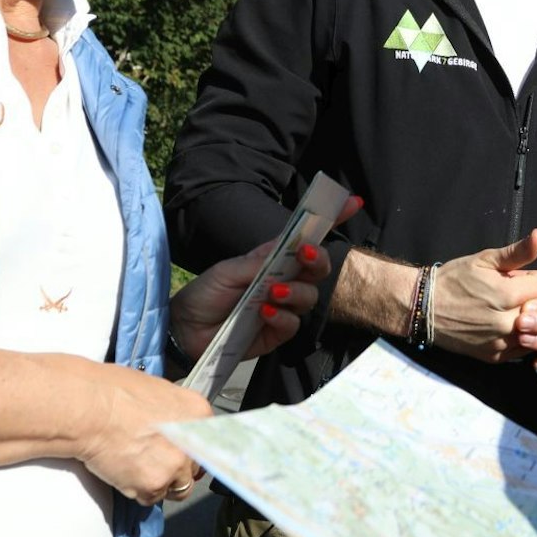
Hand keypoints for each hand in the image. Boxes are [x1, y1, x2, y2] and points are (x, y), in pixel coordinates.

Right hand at [74, 361, 212, 505]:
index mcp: (197, 412)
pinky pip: (151, 499)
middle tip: (155, 460)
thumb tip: (173, 425)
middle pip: (196, 467)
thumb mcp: (157, 391)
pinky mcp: (153, 485)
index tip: (188, 456)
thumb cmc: (112, 392)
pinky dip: (138, 491)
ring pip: (179, 488)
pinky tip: (124, 472)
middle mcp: (193, 441)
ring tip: (139, 467)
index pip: (211, 442)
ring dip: (162, 483)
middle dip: (178, 468)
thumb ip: (174, 412)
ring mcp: (174, 465)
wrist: (88, 408)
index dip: (195, 451)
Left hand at [169, 198, 355, 360]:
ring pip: (309, 296)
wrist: (182, 330)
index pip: (306, 238)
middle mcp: (282, 282)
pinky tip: (263, 313)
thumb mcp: (228, 270)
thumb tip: (291, 244)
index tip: (353, 202)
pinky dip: (281, 317)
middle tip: (305, 254)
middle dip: (318, 259)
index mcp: (272, 260)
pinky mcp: (276, 333)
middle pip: (318, 268)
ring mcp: (281, 308)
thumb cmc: (204, 294)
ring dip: (295, 292)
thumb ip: (260, 259)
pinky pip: (293, 324)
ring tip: (271, 293)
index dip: (331, 220)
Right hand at [429, 229, 536, 360]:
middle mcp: (507, 324)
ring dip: (533, 320)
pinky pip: (524, 348)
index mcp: (507, 295)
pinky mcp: (496, 358)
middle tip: (517, 295)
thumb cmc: (454, 280)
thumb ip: (517, 252)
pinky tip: (506, 325)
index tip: (524, 279)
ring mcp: (502, 344)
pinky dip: (522, 336)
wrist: (424, 309)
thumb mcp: (484, 260)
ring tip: (512, 309)